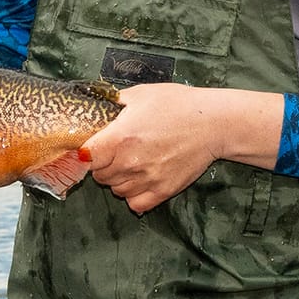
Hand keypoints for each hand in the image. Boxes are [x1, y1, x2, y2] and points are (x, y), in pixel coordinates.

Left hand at [81, 84, 281, 215]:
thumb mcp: (141, 94)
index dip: (85, 152)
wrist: (213, 123)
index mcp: (120, 138)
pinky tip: (141, 179)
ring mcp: (146, 179)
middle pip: (99, 176)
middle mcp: (130, 162)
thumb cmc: (178, 105)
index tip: (91, 147)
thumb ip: (114, 103)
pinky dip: (133, 195)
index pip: (85, 157)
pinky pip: (134, 204)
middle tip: (118, 151)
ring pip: (116, 190)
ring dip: (118, 179)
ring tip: (133, 162)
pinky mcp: (162, 191)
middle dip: (103, 164)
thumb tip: (95, 106)